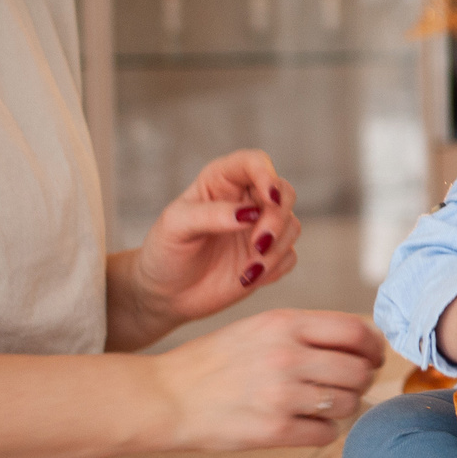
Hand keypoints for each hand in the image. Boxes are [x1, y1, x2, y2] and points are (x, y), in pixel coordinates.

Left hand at [115, 152, 300, 347]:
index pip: (254, 162)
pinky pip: (289, 256)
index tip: (270, 198)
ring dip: (275, 249)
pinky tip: (248, 279)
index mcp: (222, 180)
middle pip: (284, 192)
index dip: (267, 175)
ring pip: (291, 225)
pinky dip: (275, 268)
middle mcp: (246, 200)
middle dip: (278, 219)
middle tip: (259, 245)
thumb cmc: (165, 252)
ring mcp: (259, 228)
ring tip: (247, 272)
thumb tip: (250, 214)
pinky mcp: (267, 256)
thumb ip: (211, 215)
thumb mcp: (176, 227)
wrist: (165, 294)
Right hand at [154, 308, 385, 451]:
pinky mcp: (274, 431)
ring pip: (348, 403)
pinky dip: (323, 431)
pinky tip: (304, 424)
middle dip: (360, 380)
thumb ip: (306, 331)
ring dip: (343, 407)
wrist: (166, 396)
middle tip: (347, 386)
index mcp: (284, 323)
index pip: (357, 331)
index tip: (372, 357)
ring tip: (320, 405)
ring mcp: (281, 394)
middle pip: (359, 370)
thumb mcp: (258, 328)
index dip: (374, 347)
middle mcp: (287, 355)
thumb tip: (361, 344)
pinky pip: (327, 434)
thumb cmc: (214, 362)